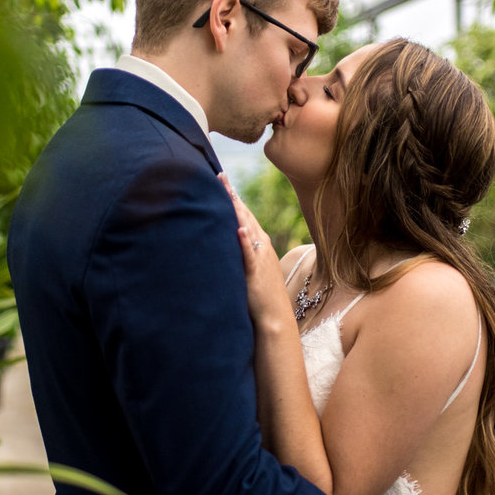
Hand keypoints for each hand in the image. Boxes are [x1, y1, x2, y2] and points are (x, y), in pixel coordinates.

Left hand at [219, 175, 290, 326]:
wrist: (274, 317)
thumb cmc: (261, 295)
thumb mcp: (251, 268)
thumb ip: (241, 253)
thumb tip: (226, 242)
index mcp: (260, 243)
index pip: (245, 214)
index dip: (233, 197)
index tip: (221, 180)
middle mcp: (261, 245)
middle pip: (245, 215)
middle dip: (232, 196)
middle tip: (219, 176)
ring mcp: (260, 257)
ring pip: (247, 229)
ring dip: (237, 211)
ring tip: (227, 194)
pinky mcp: (256, 272)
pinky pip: (249, 254)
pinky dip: (244, 241)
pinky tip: (238, 229)